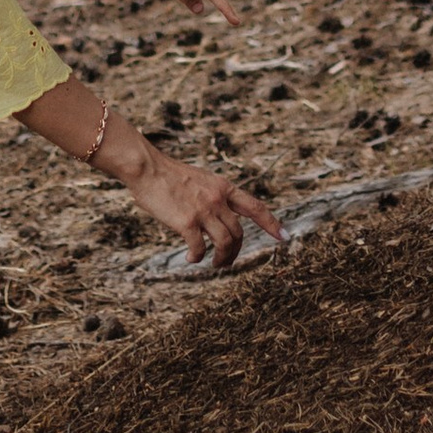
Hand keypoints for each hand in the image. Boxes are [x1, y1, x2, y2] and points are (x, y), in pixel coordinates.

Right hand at [127, 146, 283, 272]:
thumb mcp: (202, 179)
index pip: (255, 208)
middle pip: (239, 233)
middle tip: (227, 260)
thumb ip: (213, 196)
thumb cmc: (169, 175)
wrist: (148, 168)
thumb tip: (218, 217)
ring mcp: (204, 211)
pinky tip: (191, 258)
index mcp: (224, 187)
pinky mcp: (187, 223)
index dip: (272, 224)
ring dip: (222, 259)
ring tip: (214, 263)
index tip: (284, 237)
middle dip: (236, 251)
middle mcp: (218, 200)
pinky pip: (199, 248)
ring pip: (225, 244)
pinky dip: (197, 257)